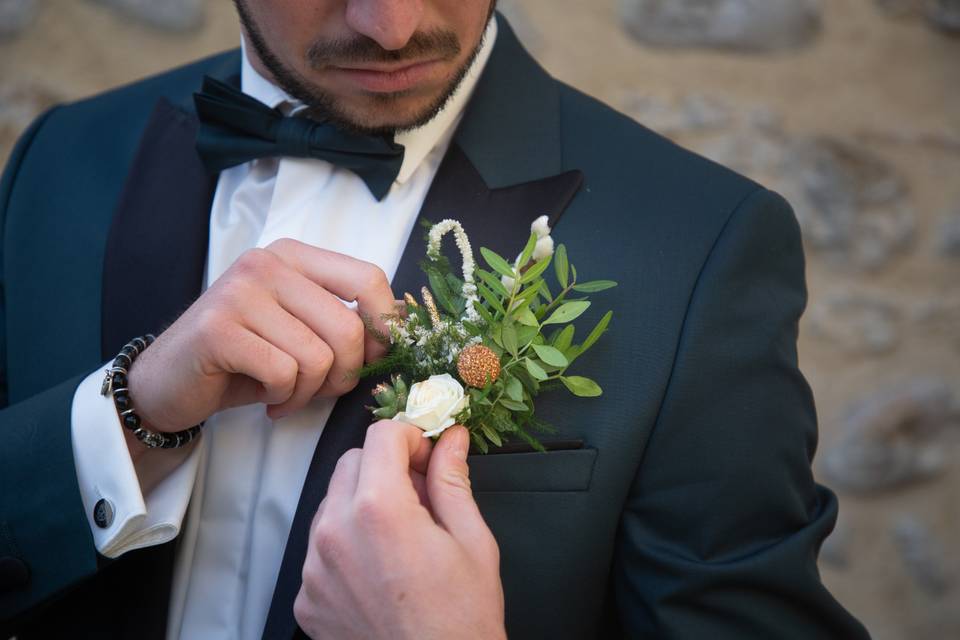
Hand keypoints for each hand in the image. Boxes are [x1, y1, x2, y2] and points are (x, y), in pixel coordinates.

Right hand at [127, 238, 395, 433]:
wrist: (169, 383)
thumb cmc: (246, 360)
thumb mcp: (302, 331)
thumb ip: (345, 320)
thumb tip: (401, 327)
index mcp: (294, 256)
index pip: (369, 278)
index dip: (384, 328)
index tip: (373, 359)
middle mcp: (267, 263)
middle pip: (349, 327)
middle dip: (345, 375)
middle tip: (320, 390)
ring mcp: (239, 292)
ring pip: (319, 357)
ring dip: (309, 392)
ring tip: (286, 394)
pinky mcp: (217, 329)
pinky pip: (284, 373)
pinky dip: (283, 398)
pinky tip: (266, 399)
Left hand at [294, 423, 505, 639]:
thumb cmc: (461, 621)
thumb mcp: (472, 540)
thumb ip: (453, 480)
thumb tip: (450, 439)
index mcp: (380, 511)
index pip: (381, 436)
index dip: (411, 438)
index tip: (428, 457)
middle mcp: (336, 533)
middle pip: (351, 463)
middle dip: (387, 467)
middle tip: (421, 496)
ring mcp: (315, 568)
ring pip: (332, 502)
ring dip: (364, 503)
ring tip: (402, 539)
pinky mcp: (306, 596)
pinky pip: (321, 547)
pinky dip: (347, 544)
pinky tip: (380, 570)